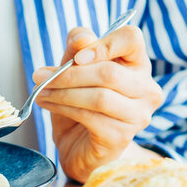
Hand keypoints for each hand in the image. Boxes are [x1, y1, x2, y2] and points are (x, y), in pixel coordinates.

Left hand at [31, 25, 163, 182]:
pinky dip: (63, 108)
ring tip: (41, 91)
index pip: (132, 39)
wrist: (80, 147)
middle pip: (110, 72)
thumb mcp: (73, 70)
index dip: (103, 44)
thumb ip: (76, 49)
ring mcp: (138, 115)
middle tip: (40, 76)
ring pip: (99, 96)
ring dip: (62, 92)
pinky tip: (48, 104)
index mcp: (137, 64)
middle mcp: (146, 89)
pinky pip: (90, 117)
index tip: (76, 57)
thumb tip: (81, 39)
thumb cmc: (80, 103)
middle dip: (69, 74)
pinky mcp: (122, 137)